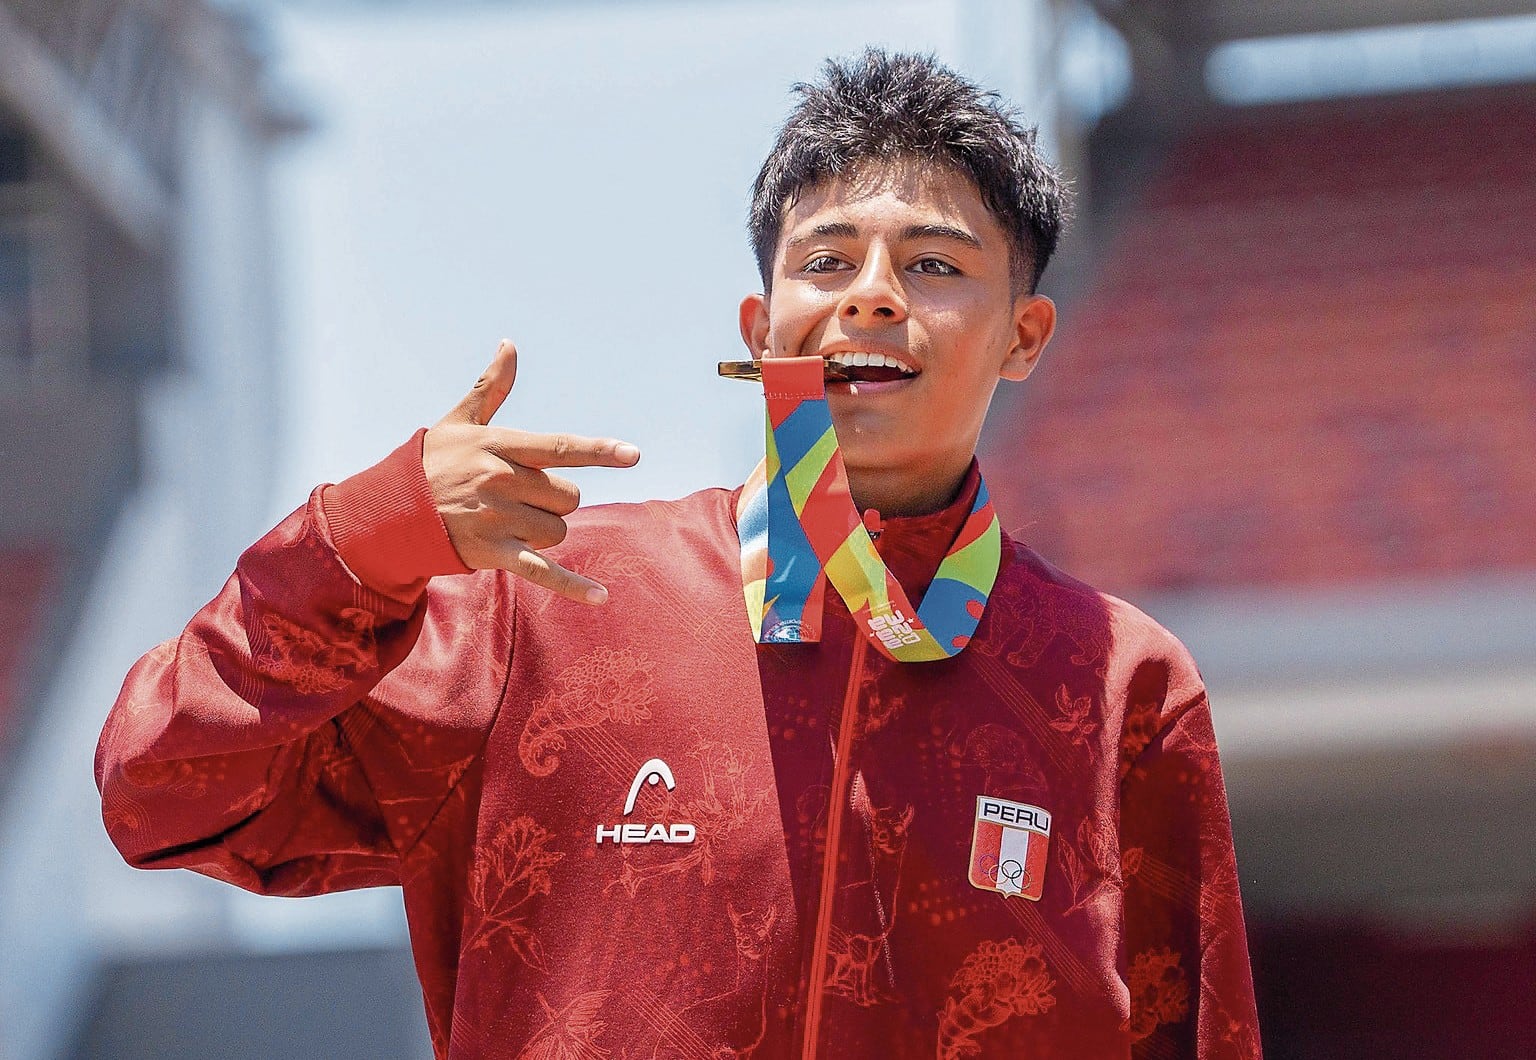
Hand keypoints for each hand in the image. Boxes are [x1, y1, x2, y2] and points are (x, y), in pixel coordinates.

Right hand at [423, 340, 639, 604]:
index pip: (559, 447)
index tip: (632, 454)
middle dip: (553, 502)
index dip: (598, 451)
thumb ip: (491, 388)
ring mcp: (497, 518)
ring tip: (508, 524)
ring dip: (544, 532)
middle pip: (566, 497)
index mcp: (499, 446)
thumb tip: (510, 345)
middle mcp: (500, 481)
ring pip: (557, 531)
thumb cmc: (430, 462)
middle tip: (518, 500)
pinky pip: (542, 570)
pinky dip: (572, 585)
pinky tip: (600, 596)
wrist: (388, 510)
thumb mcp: (459, 422)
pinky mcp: (491, 552)